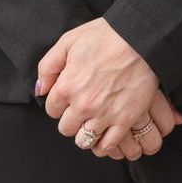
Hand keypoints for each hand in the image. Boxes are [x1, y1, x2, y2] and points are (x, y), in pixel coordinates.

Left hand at [37, 19, 181, 158]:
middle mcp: (83, 105)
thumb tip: (40, 90)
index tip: (70, 96)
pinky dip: (103, 144)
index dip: (60, 102)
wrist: (141, 38)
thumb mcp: (69, 41)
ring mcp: (104, 115)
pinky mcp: (124, 120)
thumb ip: (48, 66)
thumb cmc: (106, 36)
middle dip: (71, 118)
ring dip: (86, 132)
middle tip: (83, 107)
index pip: (52, 110)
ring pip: (84, 141)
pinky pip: (106, 146)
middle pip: (66, 128)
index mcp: (67, 86)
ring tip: (93, 121)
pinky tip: (104, 133)